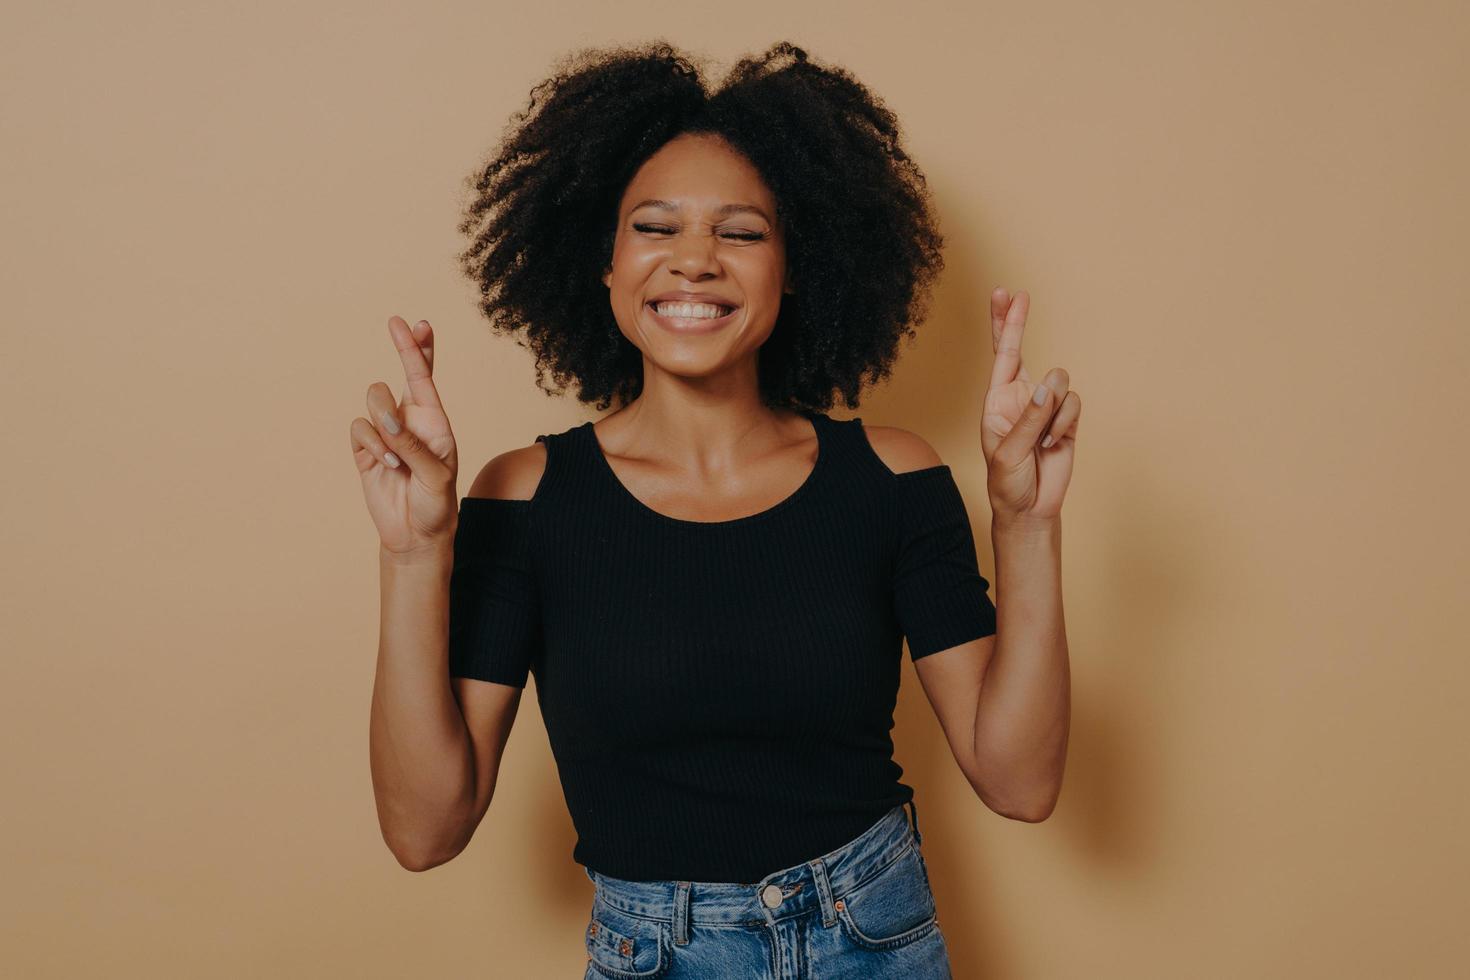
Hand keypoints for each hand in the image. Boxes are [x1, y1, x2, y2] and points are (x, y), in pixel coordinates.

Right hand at [349, 316, 459, 557]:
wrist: (416, 535)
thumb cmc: (437, 504)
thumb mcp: (437, 476)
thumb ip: (414, 447)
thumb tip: (389, 421)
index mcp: (434, 421)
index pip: (425, 377)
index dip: (420, 348)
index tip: (416, 322)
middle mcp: (409, 421)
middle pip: (397, 376)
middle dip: (401, 353)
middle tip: (398, 329)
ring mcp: (385, 434)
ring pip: (374, 400)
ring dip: (385, 425)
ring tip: (399, 459)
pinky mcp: (365, 450)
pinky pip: (359, 429)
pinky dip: (372, 446)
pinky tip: (386, 467)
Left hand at [978, 288, 1080, 524]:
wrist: (1030, 508)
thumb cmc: (1007, 482)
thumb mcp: (1009, 453)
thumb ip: (1029, 419)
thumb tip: (1048, 387)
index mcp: (997, 400)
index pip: (1000, 354)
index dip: (1003, 323)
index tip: (1004, 294)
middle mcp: (1020, 397)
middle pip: (1023, 349)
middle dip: (1019, 323)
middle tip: (1019, 295)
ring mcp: (1045, 406)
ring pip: (1059, 381)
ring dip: (1052, 410)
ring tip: (1042, 439)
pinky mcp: (1067, 419)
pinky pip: (1074, 405)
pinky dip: (1065, 425)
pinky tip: (1054, 444)